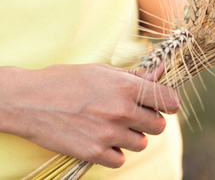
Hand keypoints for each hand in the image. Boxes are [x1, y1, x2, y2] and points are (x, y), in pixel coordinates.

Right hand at [0, 63, 179, 167]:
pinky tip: (101, 140)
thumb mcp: (104, 71)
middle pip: (159, 126)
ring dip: (132, 137)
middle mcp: (121, 111)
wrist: (28, 100)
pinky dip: (114, 153)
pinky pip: (121, 160)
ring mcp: (108, 134)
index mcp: (127, 87)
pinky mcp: (93, 153)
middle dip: (150, 121)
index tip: (163, 104)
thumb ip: (136, 76)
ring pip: (142, 144)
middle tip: (133, 115)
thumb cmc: (68, 80)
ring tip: (112, 126)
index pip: (169, 101)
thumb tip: (161, 73)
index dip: (169, 103)